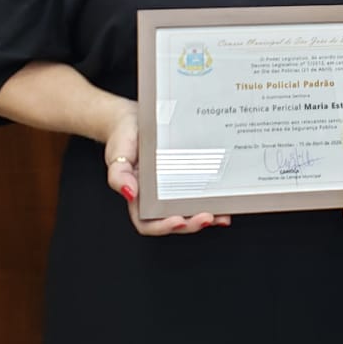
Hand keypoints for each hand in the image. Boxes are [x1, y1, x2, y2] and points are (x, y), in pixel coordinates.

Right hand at [104, 106, 229, 235]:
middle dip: (192, 224)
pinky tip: (225, 200)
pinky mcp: (189, 175)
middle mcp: (158, 197)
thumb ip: (119, 175)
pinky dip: (214, 199)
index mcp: (139, 198)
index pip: (149, 223)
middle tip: (207, 217)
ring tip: (221, 215)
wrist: (135, 117)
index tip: (178, 220)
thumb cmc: (123, 138)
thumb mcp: (117, 155)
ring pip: (192, 210)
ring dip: (208, 216)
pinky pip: (201, 191)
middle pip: (176, 220)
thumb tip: (129, 193)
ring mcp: (175, 188)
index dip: (164, 227)